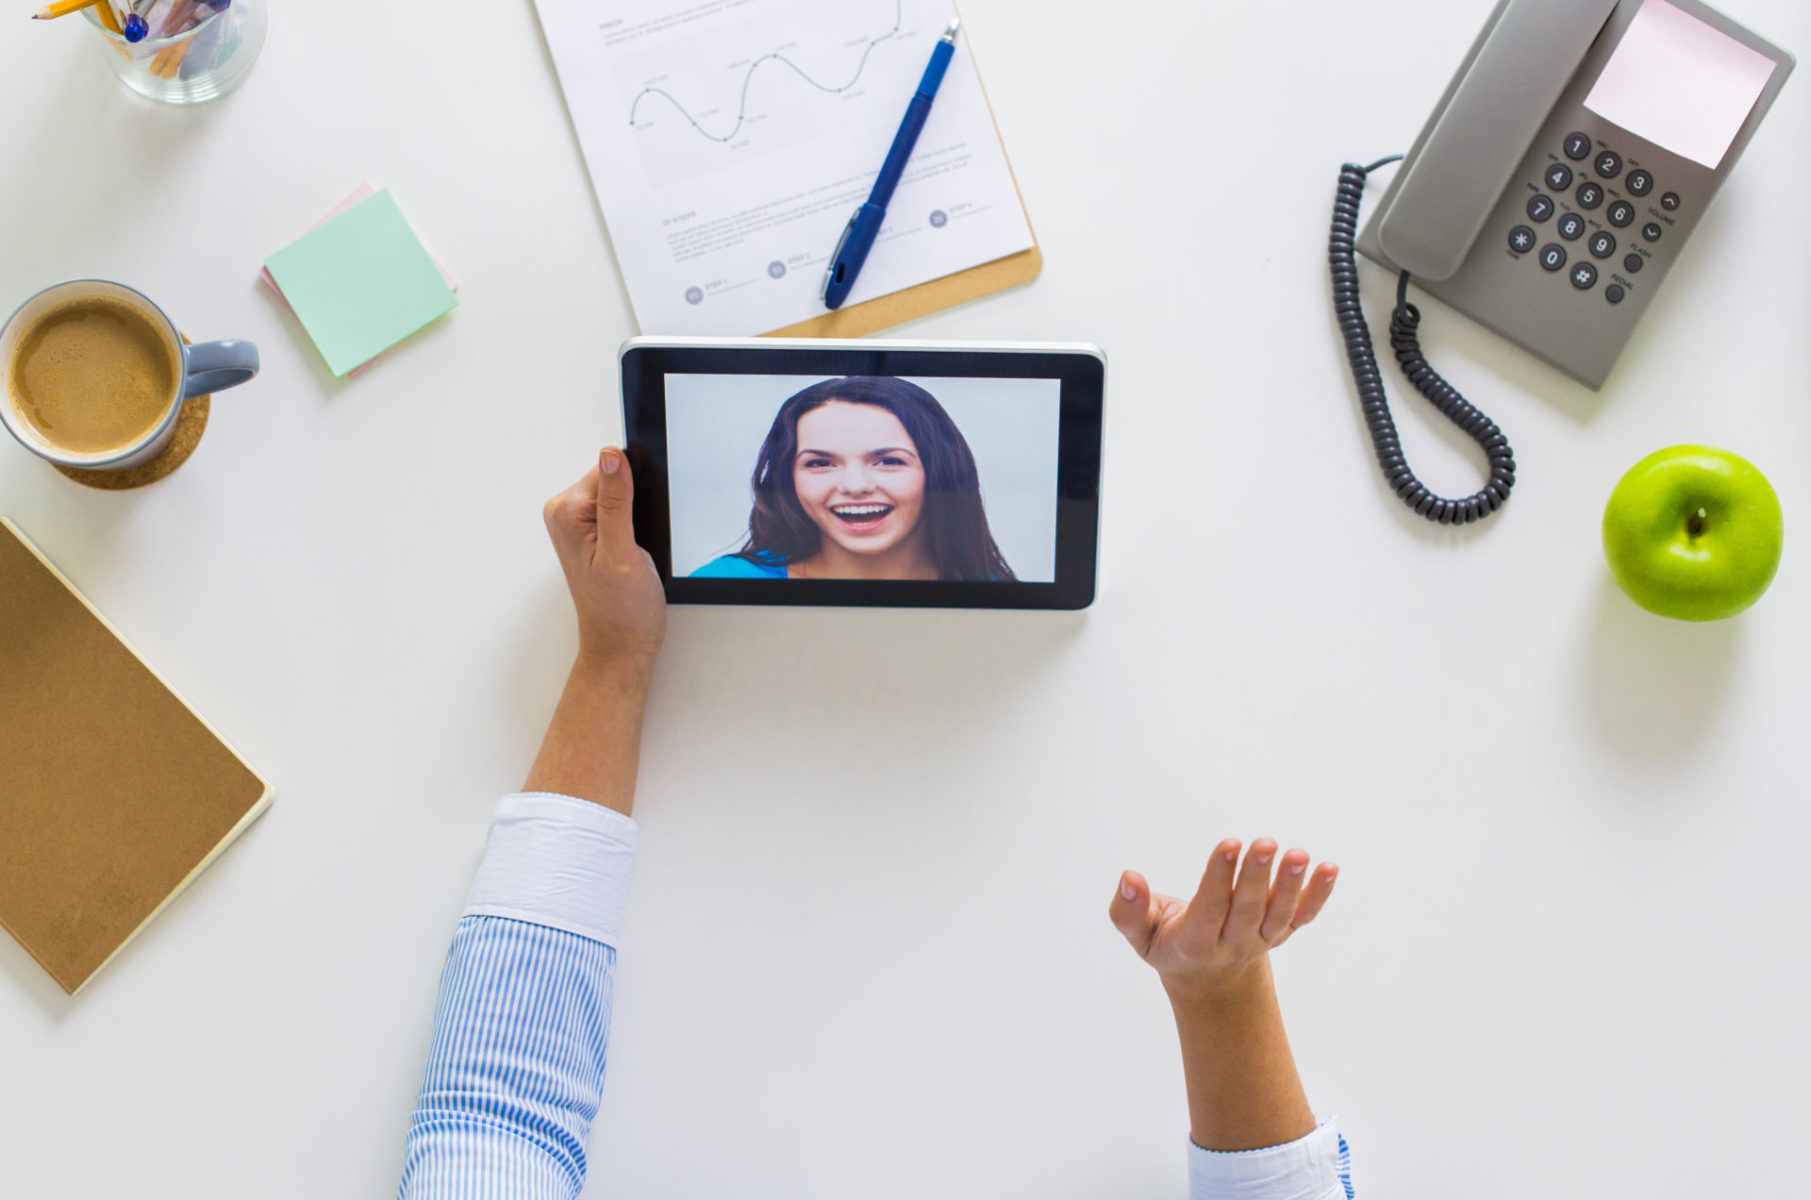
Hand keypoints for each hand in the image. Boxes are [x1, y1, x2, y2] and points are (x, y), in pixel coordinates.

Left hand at [543, 448, 666, 687]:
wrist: (622, 644)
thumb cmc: (619, 610)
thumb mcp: (621, 551)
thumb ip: (615, 501)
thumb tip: (612, 457)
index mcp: (566, 511)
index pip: (608, 469)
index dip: (635, 491)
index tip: (635, 523)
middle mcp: (566, 514)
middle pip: (615, 480)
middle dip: (636, 507)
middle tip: (632, 544)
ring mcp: (580, 525)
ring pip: (622, 497)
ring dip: (637, 520)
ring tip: (631, 552)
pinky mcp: (595, 535)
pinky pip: (622, 512)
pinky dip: (636, 528)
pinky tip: (632, 553)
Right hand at [1110, 838, 1338, 1002]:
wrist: (1209, 978)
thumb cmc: (1169, 943)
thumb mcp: (1140, 935)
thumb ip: (1128, 910)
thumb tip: (1128, 877)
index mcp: (1196, 942)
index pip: (1210, 908)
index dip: (1219, 877)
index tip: (1228, 844)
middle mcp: (1233, 943)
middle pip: (1248, 910)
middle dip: (1257, 876)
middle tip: (1265, 843)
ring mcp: (1261, 939)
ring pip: (1279, 914)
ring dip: (1292, 885)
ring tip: (1300, 855)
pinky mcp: (1281, 932)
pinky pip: (1302, 916)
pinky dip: (1318, 895)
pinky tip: (1329, 869)